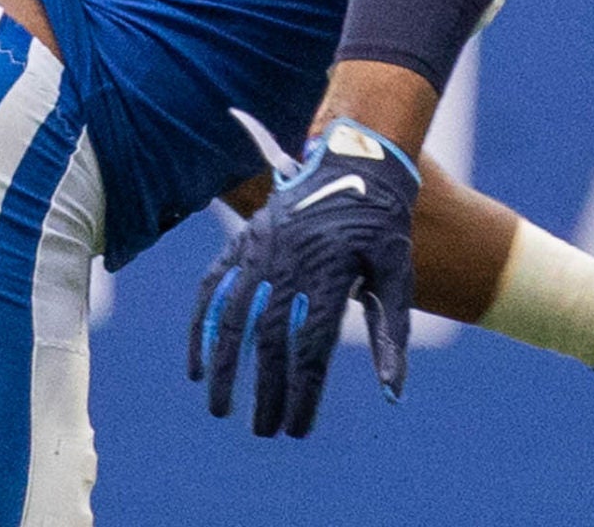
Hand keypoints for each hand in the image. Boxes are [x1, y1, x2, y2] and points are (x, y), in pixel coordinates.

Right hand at [190, 111, 419, 436]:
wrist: (355, 163)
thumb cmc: (382, 227)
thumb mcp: (397, 275)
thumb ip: (392, 334)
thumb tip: (394, 394)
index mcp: (332, 273)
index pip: (312, 347)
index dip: (304, 393)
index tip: (299, 429)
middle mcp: (290, 263)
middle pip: (271, 340)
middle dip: (266, 390)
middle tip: (266, 431)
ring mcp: (260, 251)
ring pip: (234, 318)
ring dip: (225, 368)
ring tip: (221, 410)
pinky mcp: (243, 243)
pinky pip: (212, 289)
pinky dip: (200, 328)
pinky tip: (196, 368)